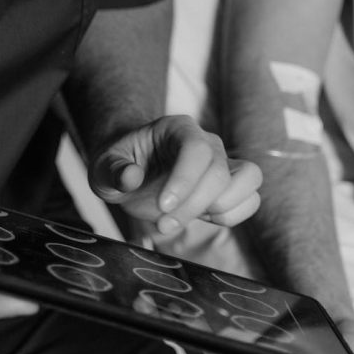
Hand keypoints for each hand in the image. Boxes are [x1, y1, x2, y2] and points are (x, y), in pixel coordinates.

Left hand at [89, 115, 261, 233]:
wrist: (134, 172)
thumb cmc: (120, 167)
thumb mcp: (103, 168)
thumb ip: (113, 171)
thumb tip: (130, 178)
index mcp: (178, 129)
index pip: (197, 149)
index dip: (185, 180)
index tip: (163, 207)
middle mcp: (207, 142)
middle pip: (220, 172)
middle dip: (193, 205)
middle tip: (162, 224)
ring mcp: (223, 163)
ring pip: (248, 180)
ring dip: (221, 209)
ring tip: (186, 219)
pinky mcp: (230, 187)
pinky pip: (250, 200)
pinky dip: (231, 216)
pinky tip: (201, 219)